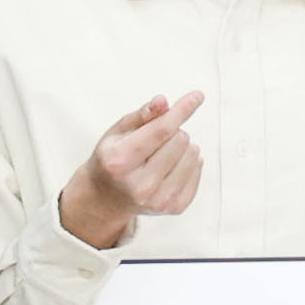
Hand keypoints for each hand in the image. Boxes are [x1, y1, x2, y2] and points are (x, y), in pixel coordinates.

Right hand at [54, 89, 206, 251]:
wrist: (106, 198)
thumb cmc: (113, 159)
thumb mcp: (117, 133)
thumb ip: (142, 115)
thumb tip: (163, 101)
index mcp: (119, 162)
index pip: (160, 130)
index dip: (181, 111)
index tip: (197, 96)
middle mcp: (139, 185)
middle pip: (180, 140)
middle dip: (173, 132)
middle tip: (155, 142)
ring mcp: (158, 200)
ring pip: (193, 154)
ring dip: (182, 147)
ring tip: (162, 154)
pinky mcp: (174, 208)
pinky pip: (198, 171)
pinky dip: (190, 163)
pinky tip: (172, 166)